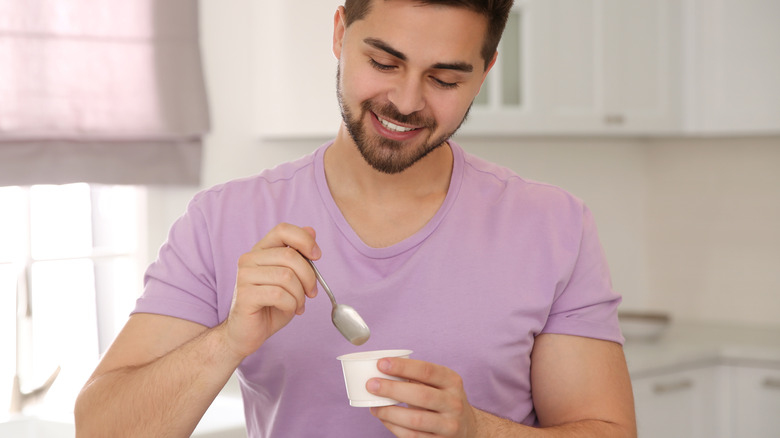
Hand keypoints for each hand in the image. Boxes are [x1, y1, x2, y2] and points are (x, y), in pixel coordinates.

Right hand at [221, 223, 320, 357]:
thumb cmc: (271, 305)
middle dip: (309, 277)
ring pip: (286, 276)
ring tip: (298, 304)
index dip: (304, 240)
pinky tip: (290, 310)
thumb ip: (298, 256)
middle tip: (311, 293)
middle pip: (290, 256)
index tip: (317, 256)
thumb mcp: (290, 278)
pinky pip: (279, 295)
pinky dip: (291, 304)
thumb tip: (311, 230)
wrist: (248, 333)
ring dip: (300, 295)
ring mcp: (244, 276)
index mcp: (261, 251)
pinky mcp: (244, 295)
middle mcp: (249, 259)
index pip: (283, 230)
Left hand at [367, 358, 478, 437]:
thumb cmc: (444, 400)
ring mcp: (449, 425)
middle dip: (392, 389)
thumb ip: (417, 377)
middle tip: (371, 385)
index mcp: (452, 381)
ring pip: (416, 420)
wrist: (466, 427)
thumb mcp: (439, 384)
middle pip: (421, 395)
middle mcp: (454, 403)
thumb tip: (383, 370)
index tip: (382, 364)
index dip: (403, 367)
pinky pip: (413, 436)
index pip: (427, 371)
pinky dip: (394, 427)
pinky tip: (384, 419)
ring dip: (390, 412)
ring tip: (374, 406)